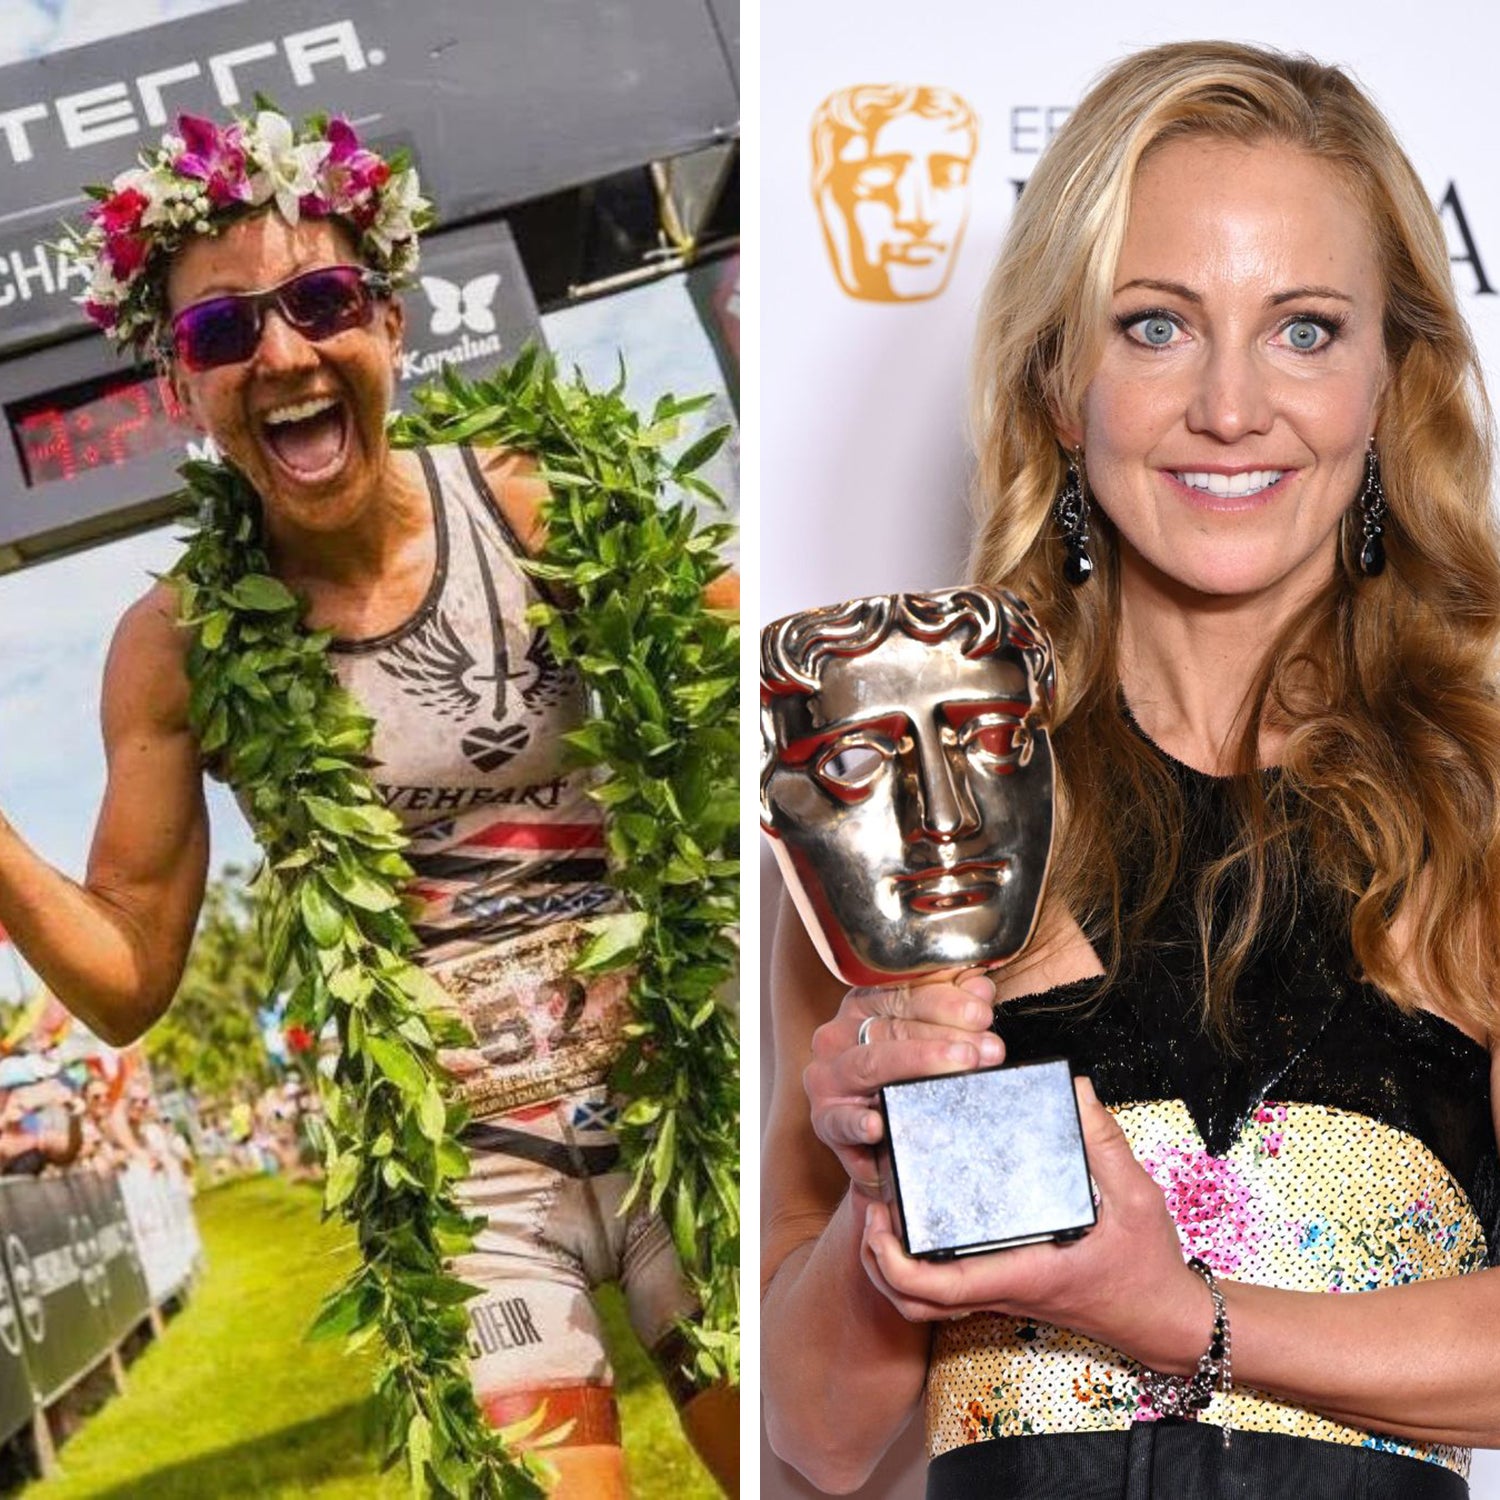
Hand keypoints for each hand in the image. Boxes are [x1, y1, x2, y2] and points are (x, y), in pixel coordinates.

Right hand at [803, 972, 1002, 1199]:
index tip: (982, 1013)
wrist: (879, 1140)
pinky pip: (840, 1120)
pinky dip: (858, 1123)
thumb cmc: (904, 1079)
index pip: (903, 994)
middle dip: (946, 1037)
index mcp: (862, 1007)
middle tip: (988, 1049)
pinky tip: (877, 1124)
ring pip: (872, 1063)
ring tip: (961, 1066)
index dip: (946, 1001)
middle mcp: (839, 1036)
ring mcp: (829, 1077)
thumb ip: (954, 1007)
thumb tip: (979, 988)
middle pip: (893, 1028)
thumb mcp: (928, 1036)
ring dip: (919, 1062)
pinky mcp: (826, 1119)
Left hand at [859, 1077, 1212, 1373]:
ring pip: (925, 1303)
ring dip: (892, 1268)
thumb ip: (1103, 1140)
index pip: (938, 1287)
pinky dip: (918, 1270)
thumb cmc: (1148, 1264)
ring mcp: (1001, 1292)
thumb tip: (1073, 1090)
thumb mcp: (1136, 1195)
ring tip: (885, 1212)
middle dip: (878, 1260)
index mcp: (1022, 1271)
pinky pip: (947, 1292)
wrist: (1164, 1318)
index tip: (879, 1219)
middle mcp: (1002, 1287)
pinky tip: (921, 1223)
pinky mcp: (1007, 1287)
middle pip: (913, 1300)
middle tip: (872, 1206)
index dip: (895, 1261)